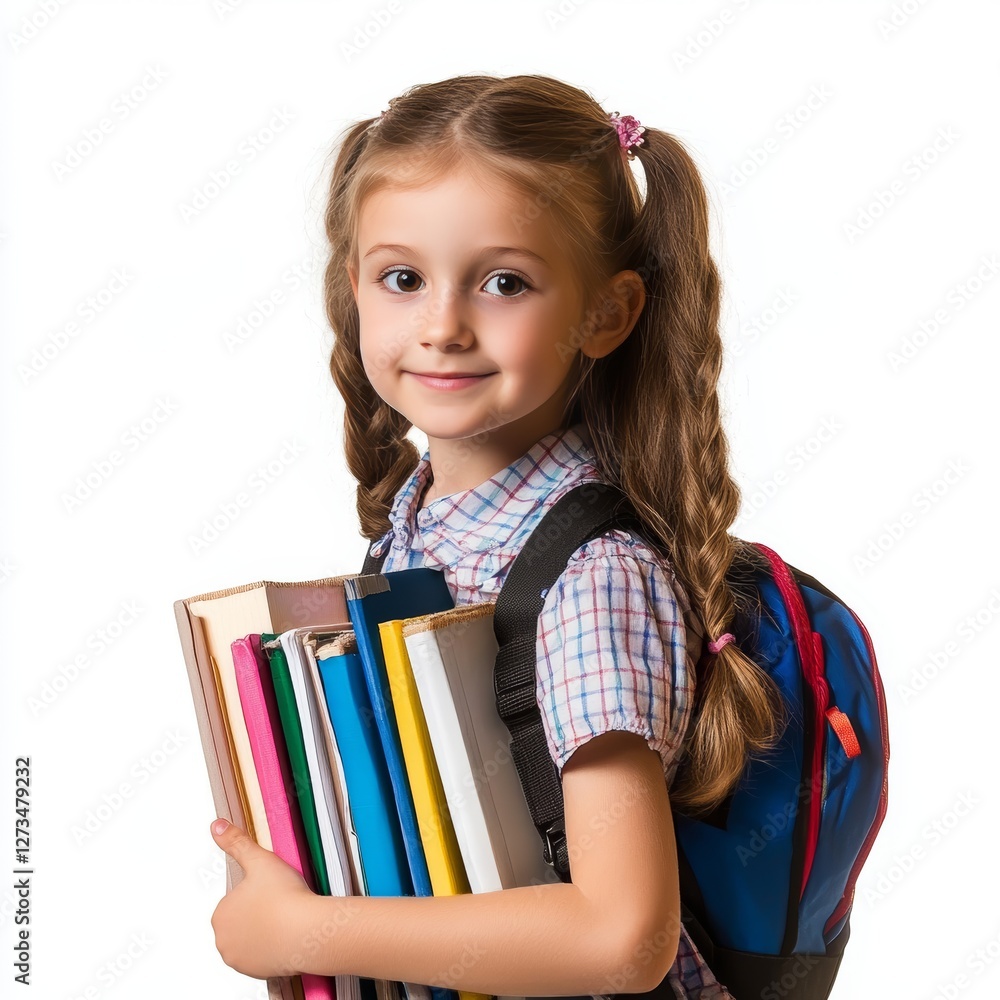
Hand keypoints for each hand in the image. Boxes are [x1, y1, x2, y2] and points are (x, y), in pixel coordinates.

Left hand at [209, 818, 317, 978]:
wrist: (308, 931)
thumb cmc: (286, 898)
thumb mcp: (260, 860)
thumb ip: (236, 842)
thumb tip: (217, 826)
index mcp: (220, 914)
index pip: (234, 899)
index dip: (255, 892)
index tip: (271, 890)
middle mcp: (224, 940)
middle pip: (241, 920)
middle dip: (257, 913)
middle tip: (279, 903)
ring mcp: (239, 959)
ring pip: (251, 938)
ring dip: (263, 931)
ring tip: (284, 919)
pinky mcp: (256, 972)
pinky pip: (261, 956)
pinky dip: (271, 948)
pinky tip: (285, 936)